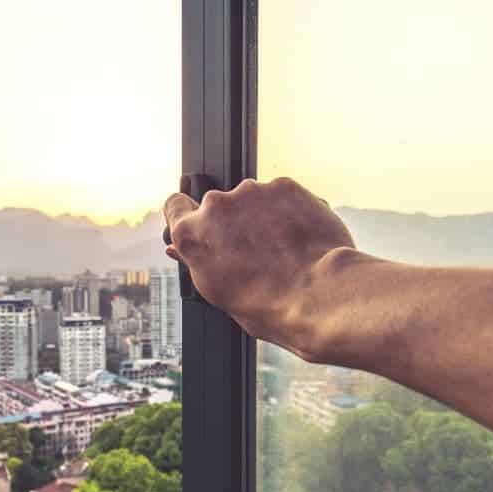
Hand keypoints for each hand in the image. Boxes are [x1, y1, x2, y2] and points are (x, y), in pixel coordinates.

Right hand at [162, 177, 355, 354]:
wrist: (317, 295)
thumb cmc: (267, 306)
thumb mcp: (218, 292)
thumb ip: (197, 260)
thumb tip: (180, 248)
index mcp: (191, 234)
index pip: (175, 206)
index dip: (188, 215)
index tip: (203, 226)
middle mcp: (216, 206)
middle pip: (218, 206)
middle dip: (233, 222)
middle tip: (254, 251)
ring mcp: (251, 192)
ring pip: (252, 199)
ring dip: (262, 216)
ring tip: (283, 248)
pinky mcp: (284, 186)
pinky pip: (281, 194)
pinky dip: (289, 209)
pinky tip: (300, 237)